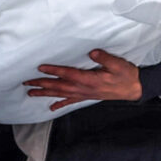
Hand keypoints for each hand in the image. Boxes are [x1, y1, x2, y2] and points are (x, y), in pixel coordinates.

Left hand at [26, 50, 143, 107]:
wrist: (134, 88)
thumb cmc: (126, 75)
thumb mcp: (118, 64)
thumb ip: (105, 58)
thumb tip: (92, 52)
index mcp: (89, 80)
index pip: (68, 74)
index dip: (54, 70)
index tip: (41, 68)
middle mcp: (83, 89)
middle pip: (59, 86)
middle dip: (42, 84)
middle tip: (27, 83)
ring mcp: (84, 94)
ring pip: (60, 94)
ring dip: (45, 93)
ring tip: (31, 93)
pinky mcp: (87, 96)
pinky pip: (70, 101)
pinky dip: (59, 104)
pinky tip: (51, 107)